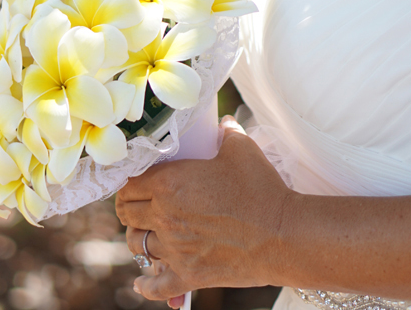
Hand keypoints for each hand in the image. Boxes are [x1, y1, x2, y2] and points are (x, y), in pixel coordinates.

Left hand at [116, 119, 292, 301]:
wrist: (282, 233)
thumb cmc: (260, 188)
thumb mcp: (241, 148)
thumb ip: (226, 132)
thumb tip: (222, 124)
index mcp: (170, 183)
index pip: (129, 183)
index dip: (127, 181)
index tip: (133, 181)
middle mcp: (165, 216)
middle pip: (127, 213)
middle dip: (129, 207)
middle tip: (136, 204)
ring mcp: (175, 249)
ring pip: (137, 245)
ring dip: (138, 237)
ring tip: (147, 232)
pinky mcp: (189, 275)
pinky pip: (155, 286)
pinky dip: (146, 284)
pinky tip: (142, 281)